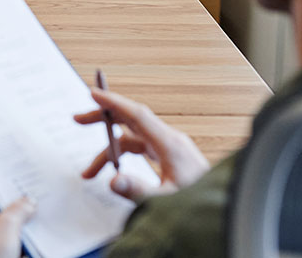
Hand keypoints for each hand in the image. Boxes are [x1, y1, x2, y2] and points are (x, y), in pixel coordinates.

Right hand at [75, 87, 209, 200]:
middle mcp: (170, 141)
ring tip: (89, 172)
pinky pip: (140, 148)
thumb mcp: (167, 200)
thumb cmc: (200, 202)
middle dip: (104, 119)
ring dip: (110, 152)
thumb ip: (138, 190)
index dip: (114, 102)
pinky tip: (114, 171)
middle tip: (78, 120)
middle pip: (131, 121)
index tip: (94, 93)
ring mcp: (170, 147)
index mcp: (170, 144)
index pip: (138, 115)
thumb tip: (112, 181)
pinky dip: (122, 156)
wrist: (223, 208)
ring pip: (132, 140)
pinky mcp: (170, 156)